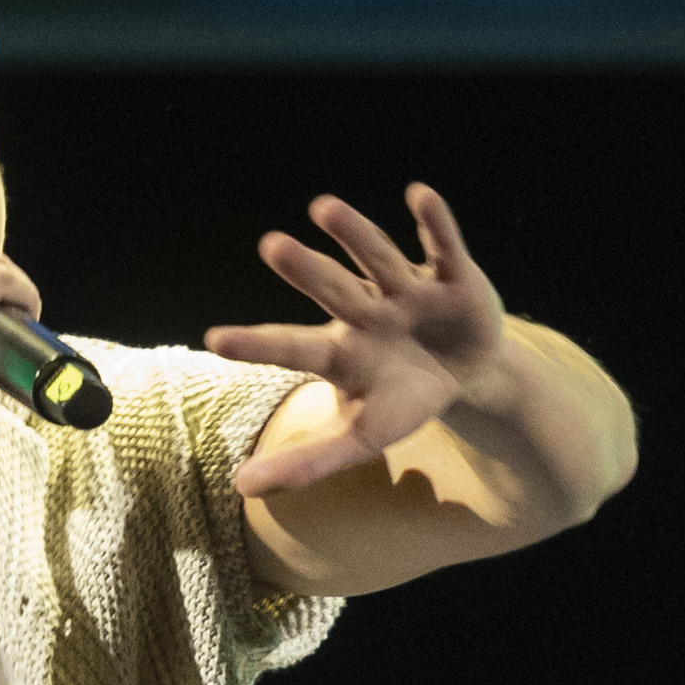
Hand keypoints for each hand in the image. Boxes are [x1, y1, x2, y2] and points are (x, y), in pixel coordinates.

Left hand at [211, 185, 509, 495]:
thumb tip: (241, 489)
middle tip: (270, 246)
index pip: (292, 347)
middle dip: (305, 270)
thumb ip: (307, 462)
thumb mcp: (362, 438)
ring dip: (355, 233)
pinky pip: (441, 245)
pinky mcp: (453, 277)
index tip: (215, 340)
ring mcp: (407, 290)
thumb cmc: (405, 400)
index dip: (258, 345)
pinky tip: (418, 195)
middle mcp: (366, 311)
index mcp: (340, 350)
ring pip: (377, 257)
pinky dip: (435, 222)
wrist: (469, 376)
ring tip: (323, 209)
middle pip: (332, 289)